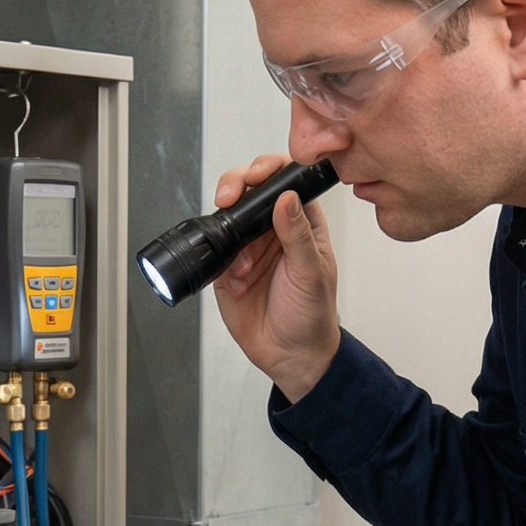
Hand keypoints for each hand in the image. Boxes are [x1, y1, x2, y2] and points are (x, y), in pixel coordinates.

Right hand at [211, 153, 339, 402]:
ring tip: (242, 262)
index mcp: (301, 221)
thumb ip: (298, 234)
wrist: (291, 355)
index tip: (257, 174)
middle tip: (229, 197)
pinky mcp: (227, 269)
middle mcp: (272, 229)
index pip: (284, 181)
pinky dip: (219, 260)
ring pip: (227, 217)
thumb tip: (286, 198)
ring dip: (227, 230)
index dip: (268, 169)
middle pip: (248, 190)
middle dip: (235, 186)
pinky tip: (236, 278)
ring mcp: (247, 247)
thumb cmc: (312, 314)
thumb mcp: (311, 272)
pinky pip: (214, 252)